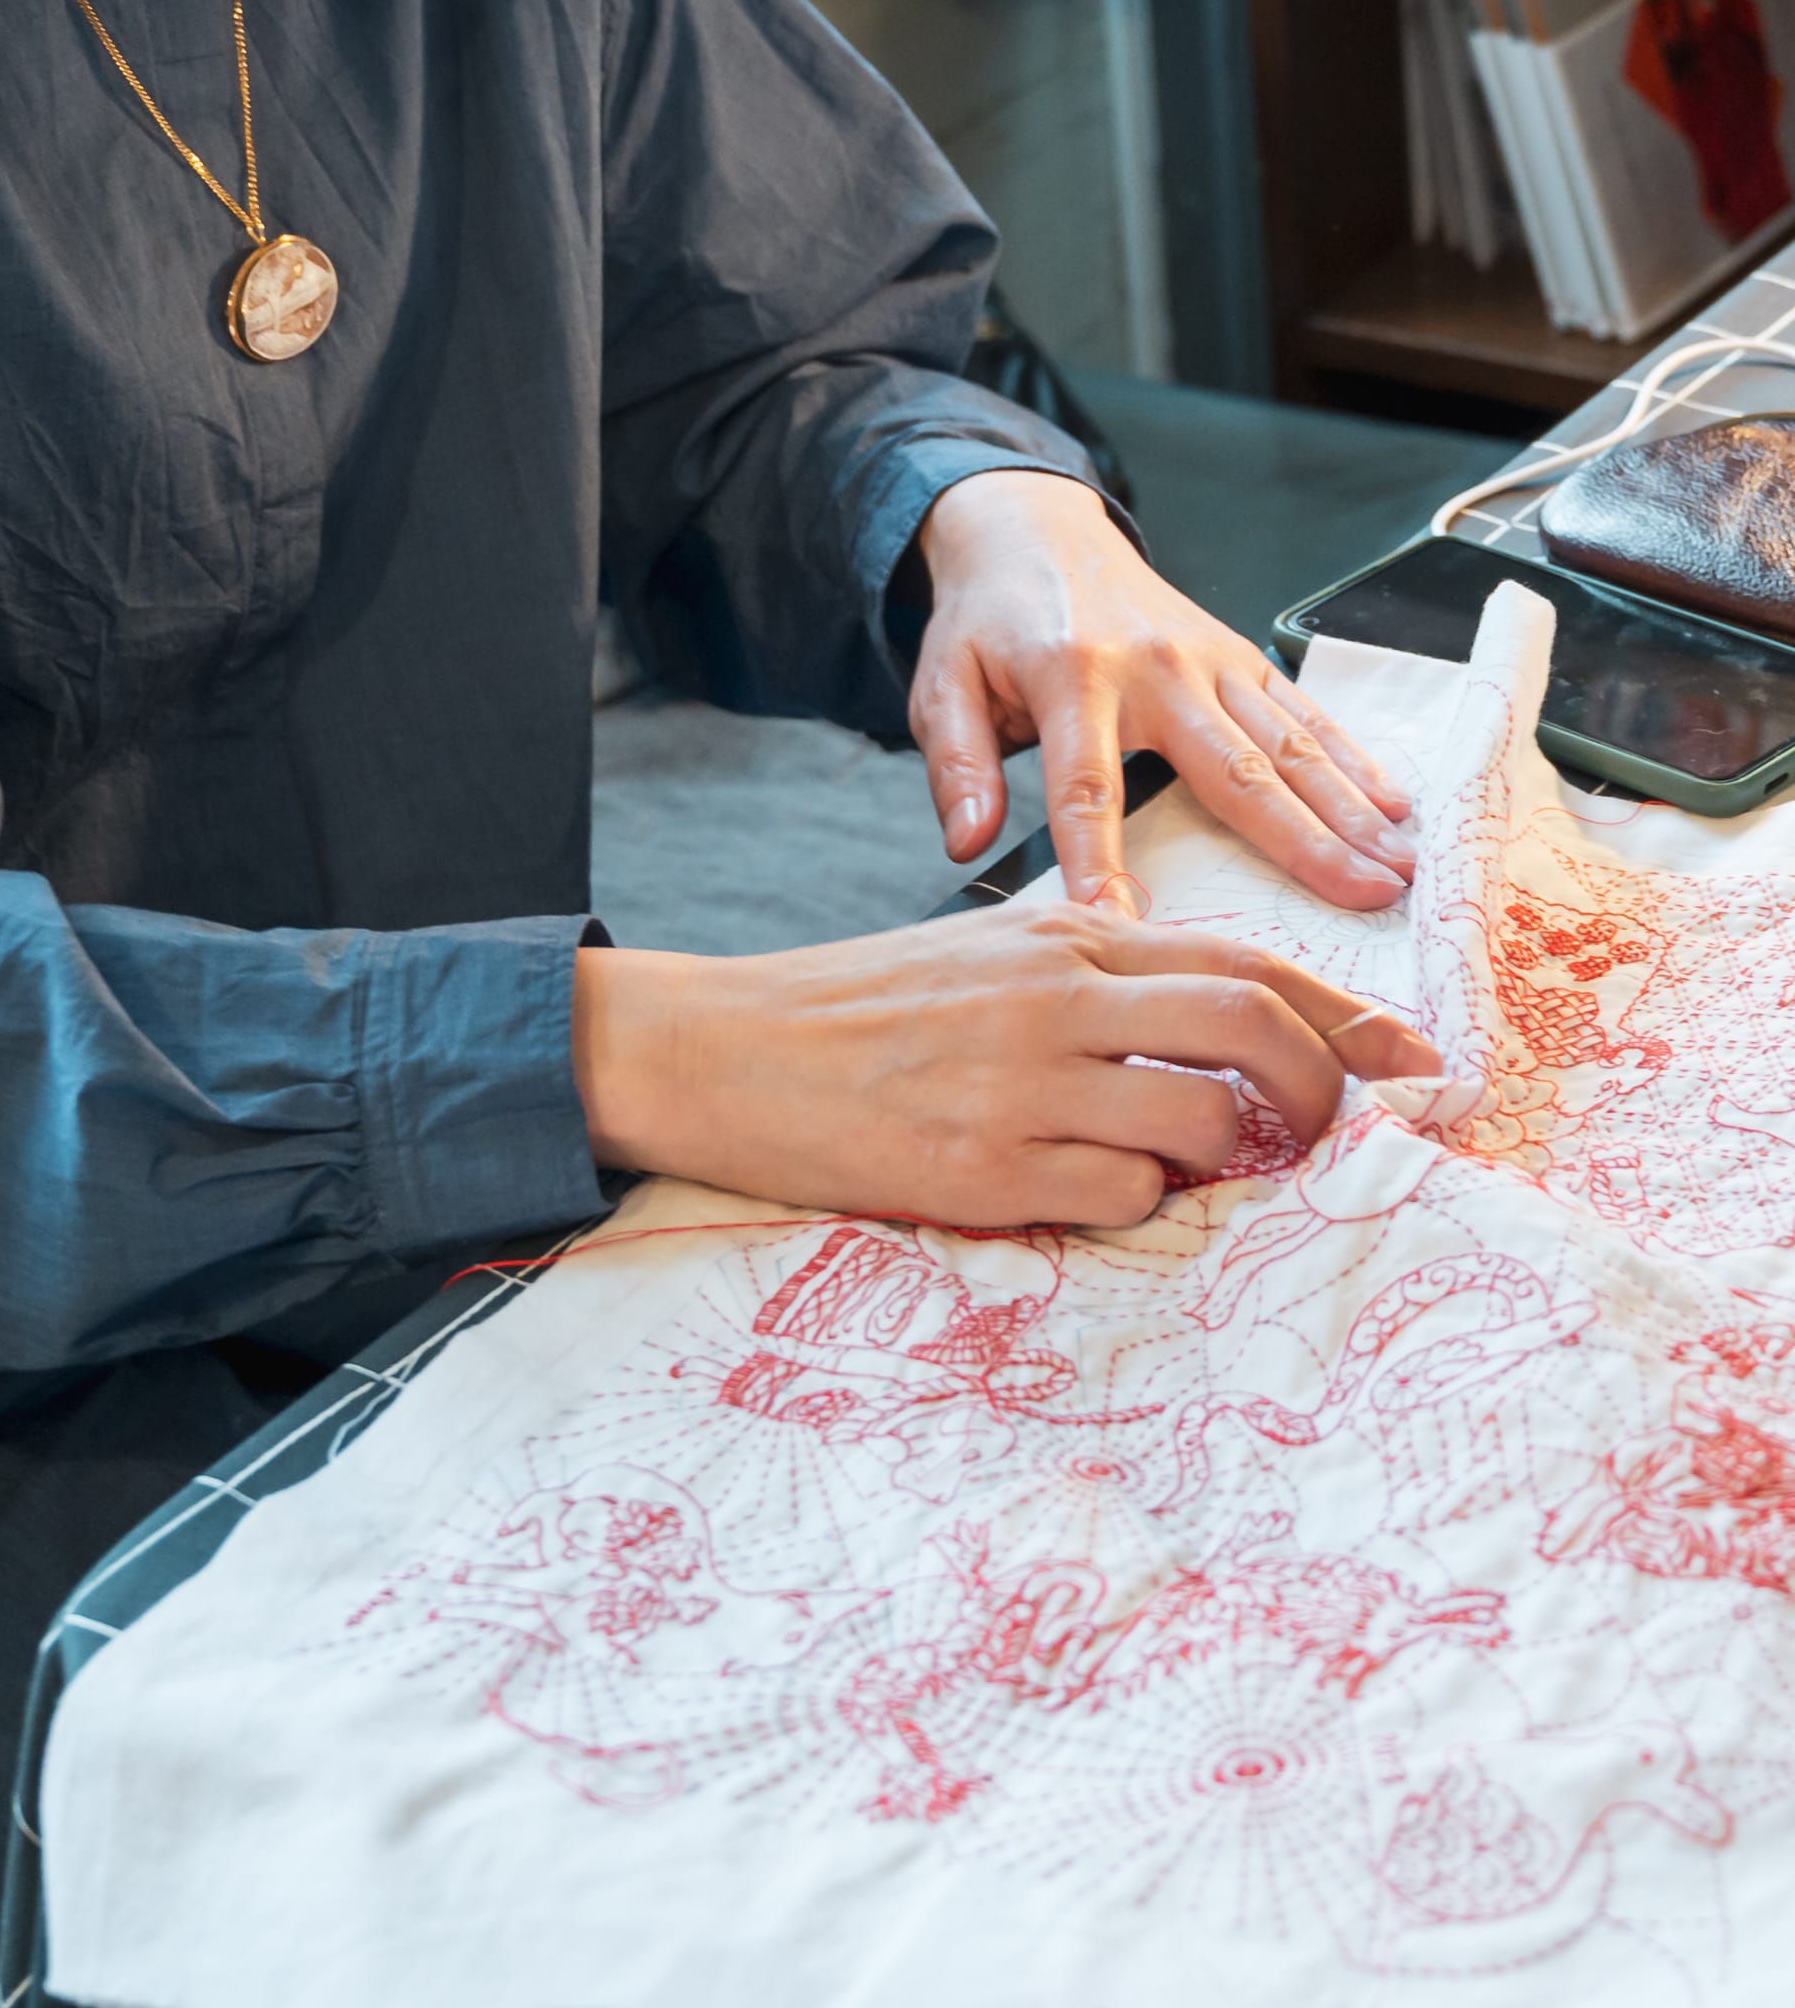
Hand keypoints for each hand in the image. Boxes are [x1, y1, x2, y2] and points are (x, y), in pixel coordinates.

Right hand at [573, 896, 1442, 1227]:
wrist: (725, 1050)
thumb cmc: (862, 1008)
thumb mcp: (990, 959)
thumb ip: (1098, 979)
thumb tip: (1216, 1031)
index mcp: (1066, 940)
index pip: (1245, 962)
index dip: (1348, 1012)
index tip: (1416, 1056)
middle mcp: (1058, 1001)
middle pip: (1253, 1029)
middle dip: (1325, 1088)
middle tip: (1338, 1132)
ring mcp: (1023, 1086)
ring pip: (1200, 1124)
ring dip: (1230, 1157)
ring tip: (1198, 1167)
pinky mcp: (982, 1170)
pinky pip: (1117, 1195)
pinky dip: (1132, 1201)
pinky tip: (1080, 1186)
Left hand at [912, 470, 1416, 911]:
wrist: (1035, 529)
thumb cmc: (989, 619)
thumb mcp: (941, 682)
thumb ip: (956, 762)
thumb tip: (968, 841)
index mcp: (1072, 678)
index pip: (1088, 788)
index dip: (1103, 861)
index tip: (1127, 928)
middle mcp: (1154, 666)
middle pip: (1232, 768)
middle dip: (1302, 840)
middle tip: (1362, 898)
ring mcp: (1207, 657)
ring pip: (1287, 743)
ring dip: (1348, 808)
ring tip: (1398, 866)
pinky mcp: (1237, 654)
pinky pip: (1301, 711)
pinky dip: (1352, 757)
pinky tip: (1394, 802)